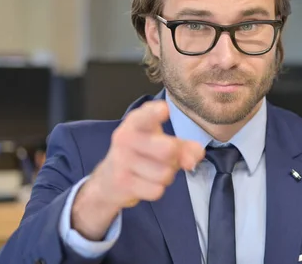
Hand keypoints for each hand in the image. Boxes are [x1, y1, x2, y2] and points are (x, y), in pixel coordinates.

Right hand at [71, 100, 204, 239]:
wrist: (108, 179)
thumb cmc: (142, 154)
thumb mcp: (163, 143)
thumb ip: (185, 147)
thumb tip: (193, 159)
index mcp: (136, 122)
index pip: (145, 115)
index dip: (155, 113)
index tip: (164, 110)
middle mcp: (125, 137)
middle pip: (169, 149)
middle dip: (175, 159)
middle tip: (165, 159)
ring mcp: (121, 160)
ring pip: (165, 174)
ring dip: (166, 176)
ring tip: (153, 172)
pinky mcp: (122, 182)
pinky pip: (156, 190)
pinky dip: (156, 189)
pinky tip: (145, 183)